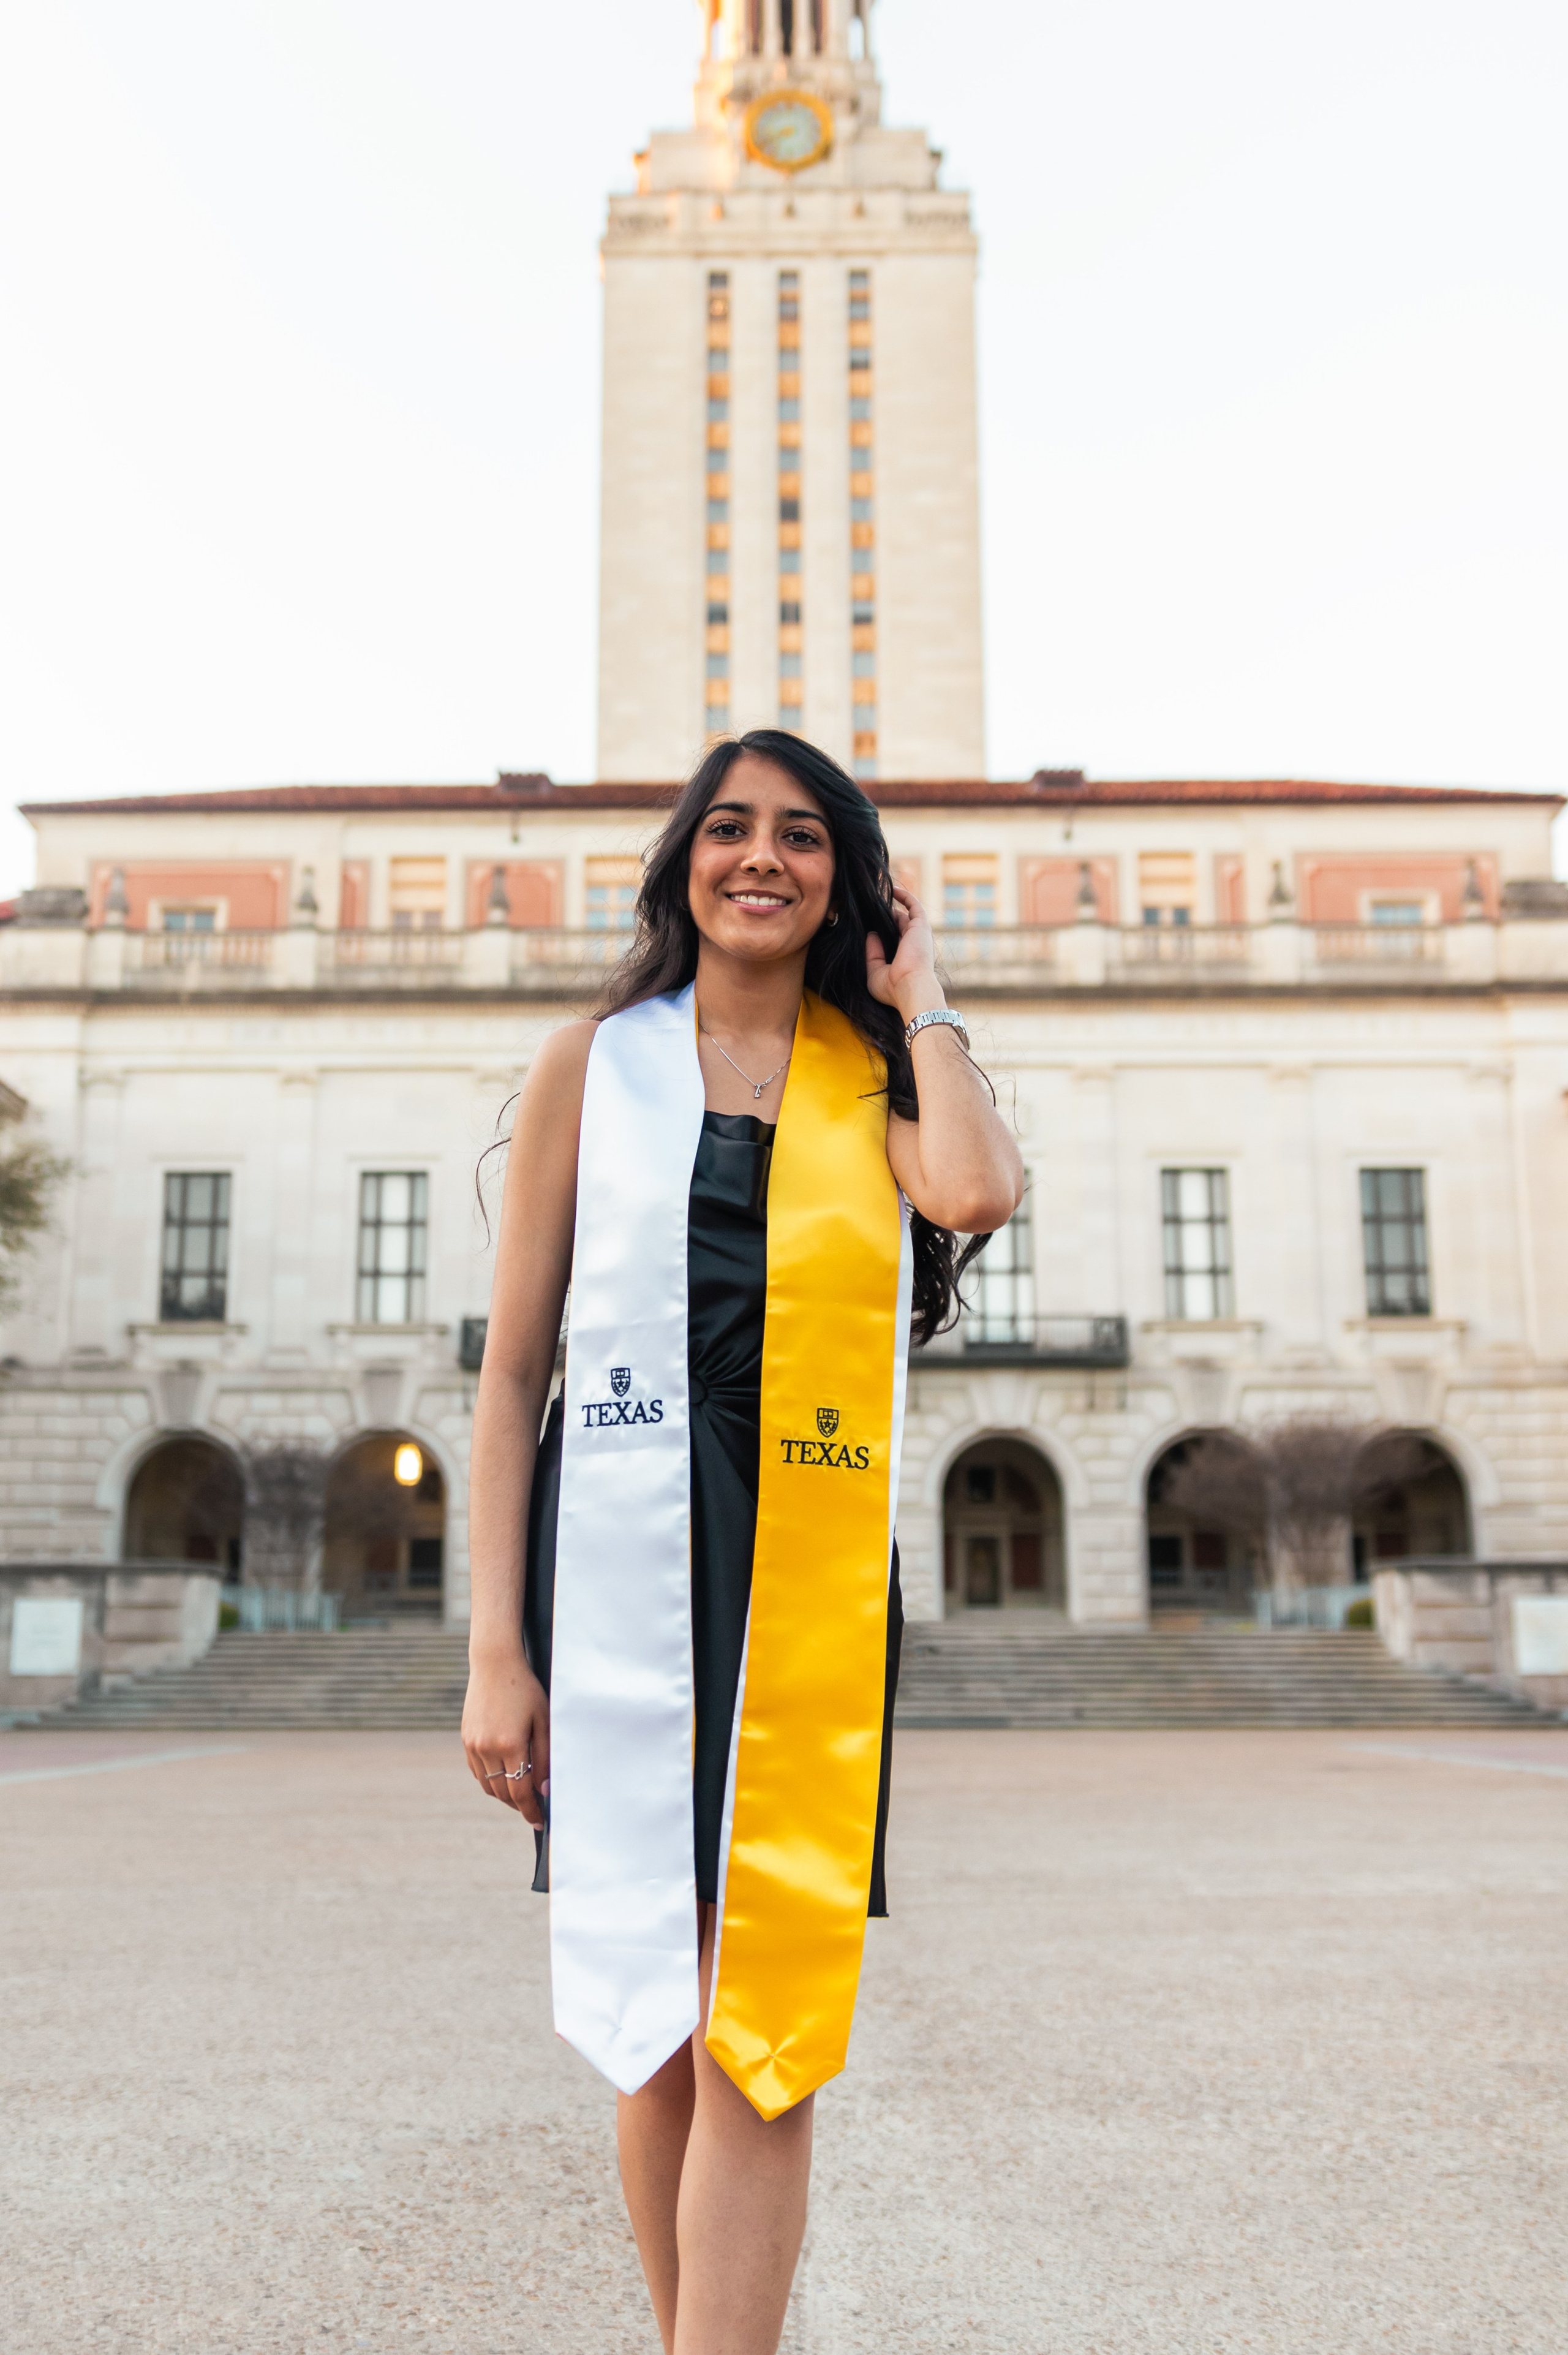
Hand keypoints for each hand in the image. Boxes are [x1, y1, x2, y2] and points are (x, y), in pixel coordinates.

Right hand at [462, 1646, 550, 1828]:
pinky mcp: (466, 1739)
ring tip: (521, 1794)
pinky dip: (490, 1780)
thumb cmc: (525, 1690)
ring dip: (504, 1795)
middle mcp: (487, 1748)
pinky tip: (504, 1776)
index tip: (540, 1821)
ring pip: (488, 1786)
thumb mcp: (543, 1721)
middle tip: (534, 1809)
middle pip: (503, 1794)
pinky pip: (477, 1772)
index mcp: (510, 1745)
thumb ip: (544, 1758)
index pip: (520, 1793)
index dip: (531, 1811)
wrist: (494, 1664)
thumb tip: (544, 1790)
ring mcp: (473, 1745)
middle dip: (520, 1805)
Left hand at [866, 884, 943, 1021]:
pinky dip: (904, 896)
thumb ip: (872, 954)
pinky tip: (891, 888)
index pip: (890, 940)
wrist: (910, 986)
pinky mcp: (920, 926)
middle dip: (882, 916)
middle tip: (866, 906)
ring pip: (904, 914)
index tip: (864, 923)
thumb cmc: (892, 987)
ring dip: (891, 904)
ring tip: (875, 895)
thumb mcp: (874, 972)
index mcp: (902, 957)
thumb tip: (871, 934)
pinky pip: (913, 905)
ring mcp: (917, 934)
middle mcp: (911, 945)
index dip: (878, 931)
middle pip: (896, 925)